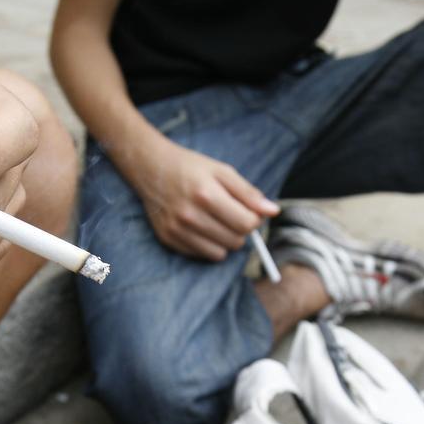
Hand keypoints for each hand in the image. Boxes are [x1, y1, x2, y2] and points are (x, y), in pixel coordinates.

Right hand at [132, 141, 278, 260]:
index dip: (255, 219)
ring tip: (216, 221)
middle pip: (236, 241)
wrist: (150, 167)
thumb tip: (273, 212)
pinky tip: (200, 226)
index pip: (246, 224)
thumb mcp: (223, 171)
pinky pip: (202, 255)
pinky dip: (208, 244)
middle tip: (231, 214)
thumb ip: (249, 193)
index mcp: (206, 194)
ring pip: (221, 253)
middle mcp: (190, 215)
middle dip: (240, 230)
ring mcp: (177, 230)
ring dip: (225, 240)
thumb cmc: (191, 167)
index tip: (249, 211)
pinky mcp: (168, 239)